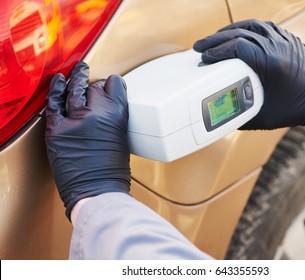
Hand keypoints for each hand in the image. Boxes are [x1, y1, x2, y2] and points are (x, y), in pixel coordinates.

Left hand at [45, 62, 130, 219]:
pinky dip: (55, 90)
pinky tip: (58, 81)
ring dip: (77, 79)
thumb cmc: (113, 172)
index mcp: (117, 115)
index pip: (114, 86)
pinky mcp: (56, 130)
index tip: (111, 84)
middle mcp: (96, 113)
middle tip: (94, 85)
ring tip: (79, 71)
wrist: (97, 192)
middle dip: (95, 87)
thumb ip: (115, 118)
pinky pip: (54, 103)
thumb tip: (107, 107)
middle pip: (94, 88)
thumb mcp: (123, 138)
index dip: (112, 84)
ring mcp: (74, 120)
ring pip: (75, 90)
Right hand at [194, 19, 304, 136]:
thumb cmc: (298, 109)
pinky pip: (265, 27)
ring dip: (231, 30)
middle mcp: (278, 47)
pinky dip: (248, 28)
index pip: (237, 48)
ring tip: (216, 38)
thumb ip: (241, 116)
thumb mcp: (265, 117)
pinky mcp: (289, 39)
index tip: (204, 58)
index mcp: (271, 64)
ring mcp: (285, 40)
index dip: (217, 51)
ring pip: (252, 26)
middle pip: (241, 34)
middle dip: (216, 39)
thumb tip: (222, 114)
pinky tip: (239, 34)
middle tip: (200, 46)